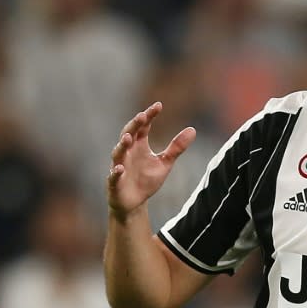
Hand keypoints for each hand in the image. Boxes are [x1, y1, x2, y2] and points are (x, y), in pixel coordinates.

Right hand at [107, 102, 195, 220]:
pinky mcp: (115, 182)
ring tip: (128, 137)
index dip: (149, 116)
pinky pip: (113, 176)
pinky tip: (120, 168)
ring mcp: (119, 166)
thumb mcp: (166, 163)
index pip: (143, 127)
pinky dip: (116, 172)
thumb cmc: (147, 179)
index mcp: (139, 145)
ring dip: (122, 145)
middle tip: (142, 116)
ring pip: (118, 153)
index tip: (159, 105)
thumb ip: (177, 147)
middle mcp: (127, 153)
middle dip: (134, 125)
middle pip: (128, 134)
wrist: (135, 202)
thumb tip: (193, 129)